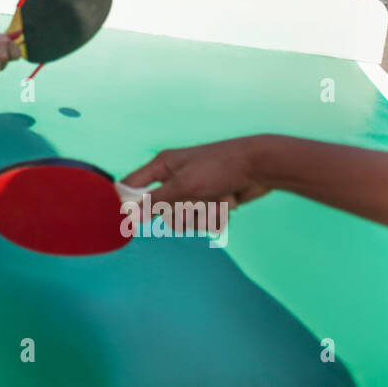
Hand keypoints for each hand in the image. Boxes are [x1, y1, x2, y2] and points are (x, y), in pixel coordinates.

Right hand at [120, 136, 271, 229]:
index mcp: (163, 165)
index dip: (127, 202)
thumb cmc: (220, 168)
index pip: (132, 185)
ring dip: (201, 215)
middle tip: (194, 204)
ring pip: (182, 219)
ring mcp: (192, 191)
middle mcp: (175, 178)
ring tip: (218, 200)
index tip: (128, 221)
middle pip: (160, 210)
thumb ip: (157, 202)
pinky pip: (201, 220)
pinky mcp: (208, 202)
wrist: (260, 167)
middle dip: (180, 213)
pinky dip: (215, 216)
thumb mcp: (185, 185)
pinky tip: (228, 203)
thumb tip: (132, 215)